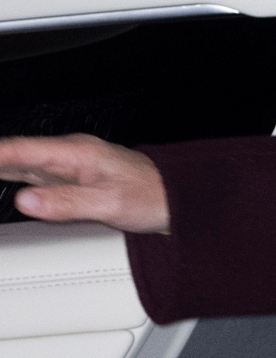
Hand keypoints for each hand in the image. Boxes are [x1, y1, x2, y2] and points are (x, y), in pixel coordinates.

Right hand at [0, 133, 169, 234]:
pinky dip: (9, 173)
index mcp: (75, 153)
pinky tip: (1, 179)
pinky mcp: (70, 177)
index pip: (18, 150)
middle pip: (12, 153)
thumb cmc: (151, 197)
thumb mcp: (108, 206)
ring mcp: (68, 164)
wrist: (177, 199)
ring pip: (19, 162)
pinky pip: (31, 172)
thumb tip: (25, 200)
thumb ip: (65, 203)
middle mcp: (68, 155)